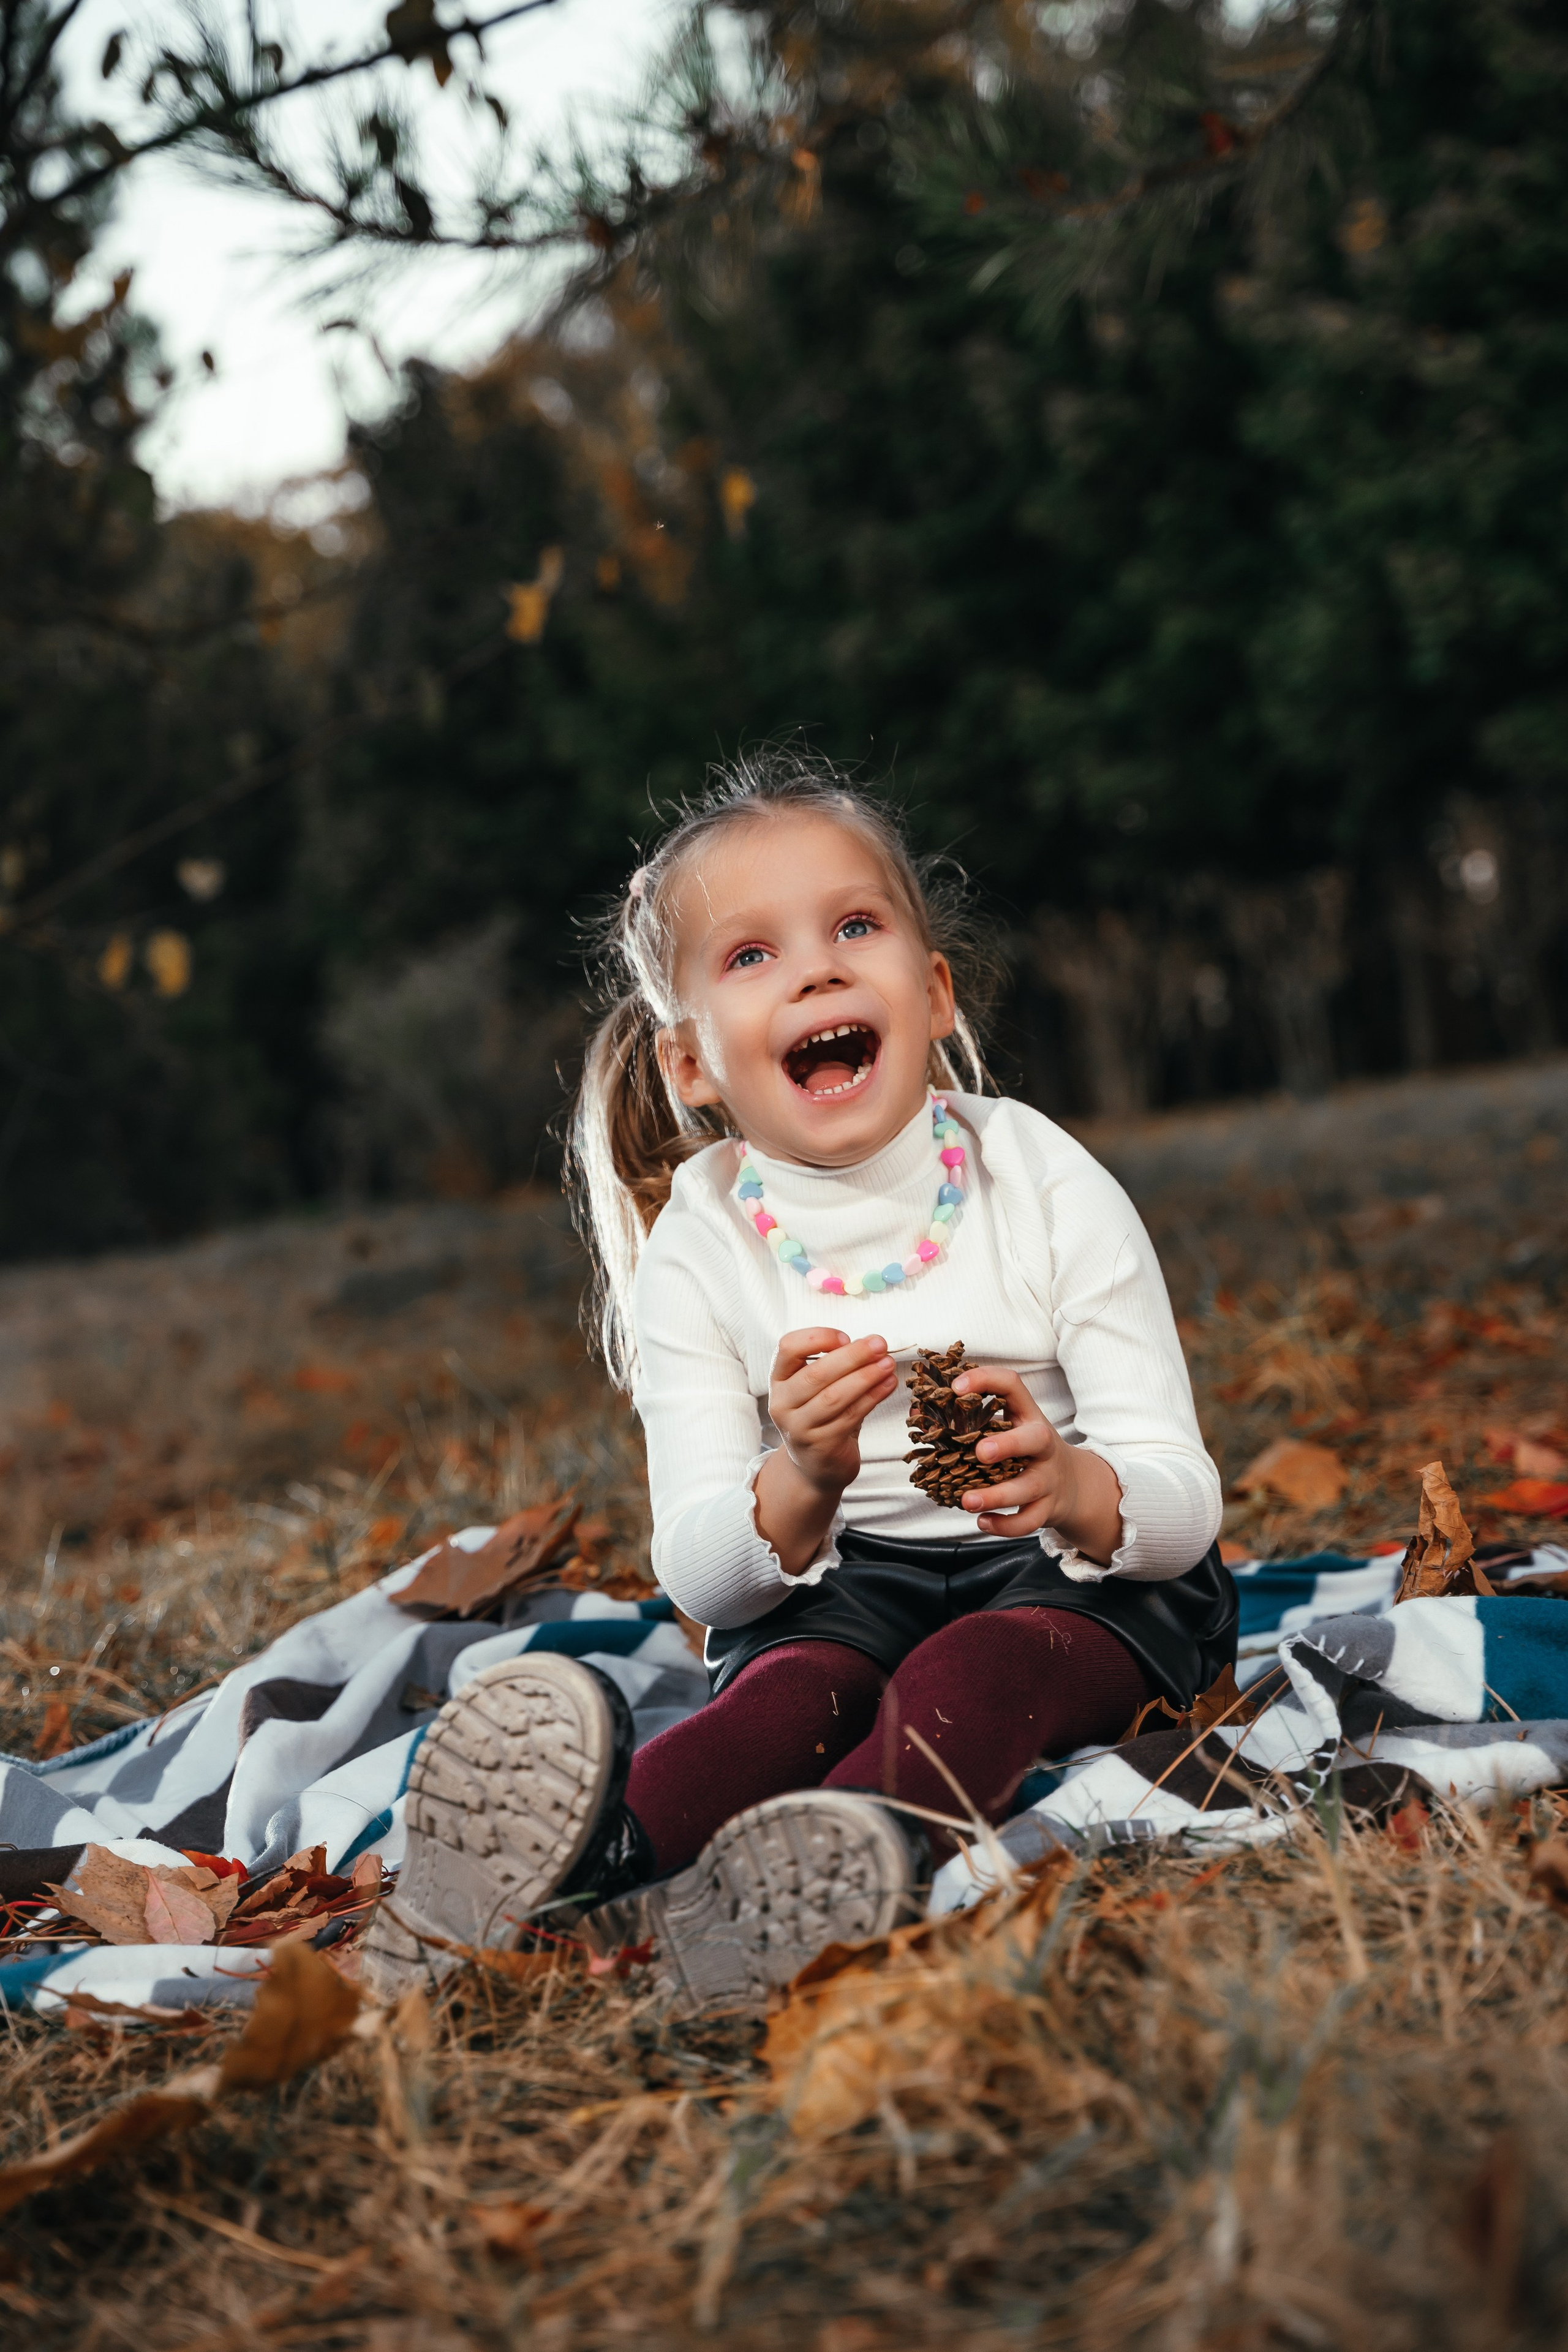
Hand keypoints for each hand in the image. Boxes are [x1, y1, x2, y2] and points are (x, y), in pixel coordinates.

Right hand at [769, 1327, 897, 1496]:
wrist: (815, 1465)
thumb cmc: (820, 1416)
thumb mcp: (817, 1388)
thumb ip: (835, 1365)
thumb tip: (869, 1344)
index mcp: (779, 1379)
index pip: (788, 1347)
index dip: (817, 1338)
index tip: (845, 1337)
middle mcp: (782, 1403)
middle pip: (815, 1374)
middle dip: (852, 1356)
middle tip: (879, 1344)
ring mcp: (799, 1427)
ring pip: (834, 1397)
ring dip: (866, 1377)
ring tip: (887, 1364)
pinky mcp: (820, 1446)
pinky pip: (850, 1417)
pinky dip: (872, 1398)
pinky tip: (888, 1385)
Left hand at [951, 1366, 1123, 1560]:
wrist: (1074, 1485)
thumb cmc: (1027, 1451)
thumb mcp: (1010, 1428)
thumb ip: (970, 1420)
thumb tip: (918, 1410)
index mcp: (1028, 1417)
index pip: (1012, 1386)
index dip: (986, 1380)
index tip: (956, 1387)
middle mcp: (1043, 1446)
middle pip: (1036, 1439)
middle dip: (1008, 1444)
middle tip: (979, 1452)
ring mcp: (1048, 1479)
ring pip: (1028, 1487)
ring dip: (996, 1496)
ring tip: (967, 1501)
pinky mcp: (1047, 1508)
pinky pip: (1029, 1521)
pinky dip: (1005, 1526)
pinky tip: (983, 1522)